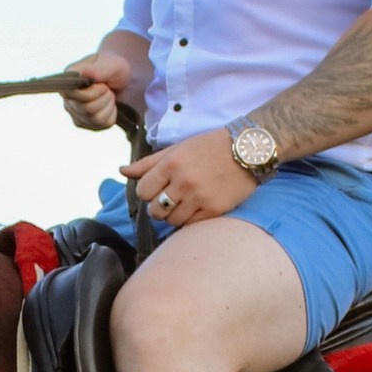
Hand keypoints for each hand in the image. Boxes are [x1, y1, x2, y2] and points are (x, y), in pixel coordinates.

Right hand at [62, 48, 131, 130]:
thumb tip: (86, 73)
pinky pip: (100, 125)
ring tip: (108, 95)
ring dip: (108, 106)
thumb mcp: (113, 63)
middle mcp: (67, 97)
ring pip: (95, 119)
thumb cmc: (113, 68)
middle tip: (107, 88)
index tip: (102, 84)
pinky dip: (110, 115)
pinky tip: (108, 105)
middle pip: (87, 109)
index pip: (72, 94)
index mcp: (69, 78)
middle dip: (105, 98)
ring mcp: (74, 112)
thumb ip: (100, 69)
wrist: (120, 79)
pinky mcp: (83, 123)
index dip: (92, 92)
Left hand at [121, 127, 258, 226]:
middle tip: (170, 198)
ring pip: (171, 221)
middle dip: (158, 207)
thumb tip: (122, 171)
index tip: (157, 188)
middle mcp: (183, 182)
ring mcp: (199, 197)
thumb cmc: (210, 147)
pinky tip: (197, 207)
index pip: (143, 191)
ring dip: (173, 215)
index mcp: (171, 164)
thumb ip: (149, 163)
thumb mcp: (178, 148)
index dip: (147, 192)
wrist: (248, 150)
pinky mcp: (214, 210)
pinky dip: (190, 219)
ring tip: (184, 203)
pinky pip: (190, 224)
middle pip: (155, 210)